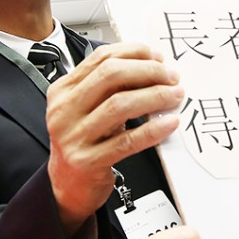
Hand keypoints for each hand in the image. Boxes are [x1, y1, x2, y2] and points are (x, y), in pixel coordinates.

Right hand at [46, 43, 183, 236]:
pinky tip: (169, 123)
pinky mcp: (87, 161)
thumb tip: (152, 66)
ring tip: (175, 96)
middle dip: (148, 71)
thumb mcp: (87, 108)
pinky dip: (152, 130)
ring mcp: (73, 136)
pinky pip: (127, 141)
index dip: (134, 53)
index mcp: (63, 90)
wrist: (67, 185)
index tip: (157, 57)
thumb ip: (109, 88)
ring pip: (120, 105)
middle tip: (171, 77)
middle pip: (110, 76)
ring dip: (155, 96)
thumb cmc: (84, 141)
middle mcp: (64, 110)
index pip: (101, 58)